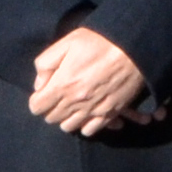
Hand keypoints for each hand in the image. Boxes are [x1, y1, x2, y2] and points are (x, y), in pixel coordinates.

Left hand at [27, 27, 153, 136]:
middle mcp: (76, 102)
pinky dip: (85, 124)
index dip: (37, 99)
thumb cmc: (100, 41)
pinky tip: (88, 111)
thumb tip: (39, 85)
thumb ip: (45, 64)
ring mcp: (93, 110)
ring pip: (69, 126)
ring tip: (73, 103)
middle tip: (59, 94)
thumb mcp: (66, 43)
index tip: (44, 91)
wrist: (134, 46)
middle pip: (52, 118)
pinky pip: (90, 130)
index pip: (36, 107)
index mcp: (62, 85)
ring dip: (67, 117)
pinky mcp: (110, 112)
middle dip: (51, 107)